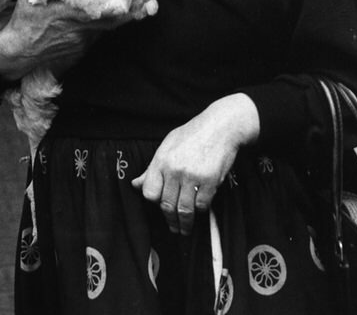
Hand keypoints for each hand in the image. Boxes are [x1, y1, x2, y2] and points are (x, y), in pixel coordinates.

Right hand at [0, 0, 119, 79]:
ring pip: (107, 28)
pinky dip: (104, 27)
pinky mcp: (82, 49)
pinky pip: (98, 35)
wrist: (20, 51)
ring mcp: (83, 40)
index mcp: (68, 11)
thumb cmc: (24, 22)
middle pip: (112, 19)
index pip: (100, 7)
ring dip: (117, 17)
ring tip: (133, 5)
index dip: (118, 1)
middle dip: (128, 10)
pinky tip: (108, 19)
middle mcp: (80, 27)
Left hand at [131, 94, 259, 235]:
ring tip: (185, 229)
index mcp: (160, 161)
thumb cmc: (192, 135)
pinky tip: (200, 212)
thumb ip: (152, 168)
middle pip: (166, 204)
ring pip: (184, 209)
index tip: (160, 208)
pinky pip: (202, 204)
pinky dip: (201, 211)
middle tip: (174, 229)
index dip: (154, 203)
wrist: (220, 126)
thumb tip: (136, 184)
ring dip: (185, 223)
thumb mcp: (167, 146)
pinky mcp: (210, 181)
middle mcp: (174, 170)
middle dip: (170, 220)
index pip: (149, 192)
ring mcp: (192, 176)